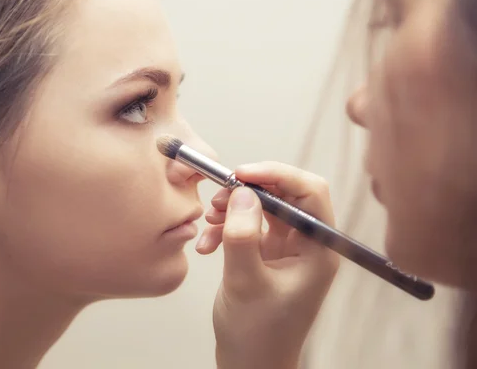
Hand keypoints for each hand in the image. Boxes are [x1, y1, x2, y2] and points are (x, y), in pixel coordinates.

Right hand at [196, 162, 338, 368]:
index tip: (241, 174)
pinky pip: (248, 225)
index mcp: (318, 249)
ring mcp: (287, 248)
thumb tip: (241, 193)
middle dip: (250, 190)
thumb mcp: (245, 283)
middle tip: (219, 195)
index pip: (310, 192)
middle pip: (285, 194)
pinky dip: (226, 227)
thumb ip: (242, 235)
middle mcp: (306, 244)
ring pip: (263, 207)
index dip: (278, 174)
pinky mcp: (267, 254)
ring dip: (233, 208)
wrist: (249, 364)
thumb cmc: (257, 334)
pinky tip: (207, 243)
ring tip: (209, 219)